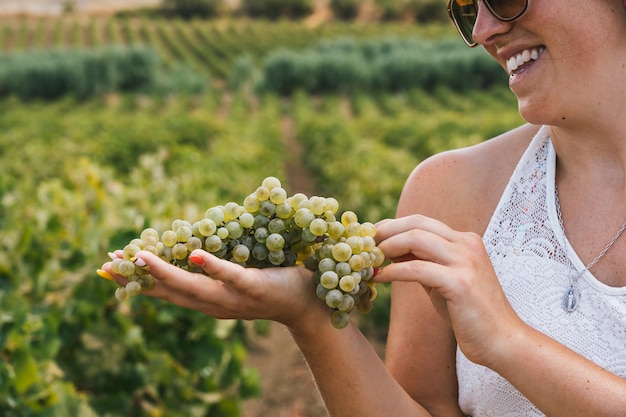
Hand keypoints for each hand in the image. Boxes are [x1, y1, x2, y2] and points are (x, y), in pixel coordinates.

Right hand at [101, 249, 319, 330]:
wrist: (308, 306)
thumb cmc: (273, 285)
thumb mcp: (237, 278)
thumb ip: (216, 267)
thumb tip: (195, 244)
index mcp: (209, 300)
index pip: (167, 291)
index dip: (138, 281)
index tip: (110, 269)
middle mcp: (215, 304)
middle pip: (171, 292)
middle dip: (139, 279)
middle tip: (109, 263)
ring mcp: (234, 299)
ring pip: (194, 287)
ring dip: (166, 272)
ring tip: (141, 257)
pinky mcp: (255, 288)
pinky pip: (232, 278)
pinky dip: (213, 267)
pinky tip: (196, 255)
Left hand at [373, 214, 522, 364]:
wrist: (502, 340)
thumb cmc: (469, 313)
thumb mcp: (442, 280)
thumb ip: (422, 262)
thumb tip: (390, 249)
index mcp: (465, 240)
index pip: (421, 221)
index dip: (391, 226)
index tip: (370, 237)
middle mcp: (467, 244)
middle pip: (416, 223)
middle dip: (385, 232)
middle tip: (362, 246)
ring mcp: (465, 261)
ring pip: (415, 239)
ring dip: (386, 248)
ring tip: (369, 261)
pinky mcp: (460, 283)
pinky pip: (416, 269)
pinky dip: (393, 271)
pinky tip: (379, 278)